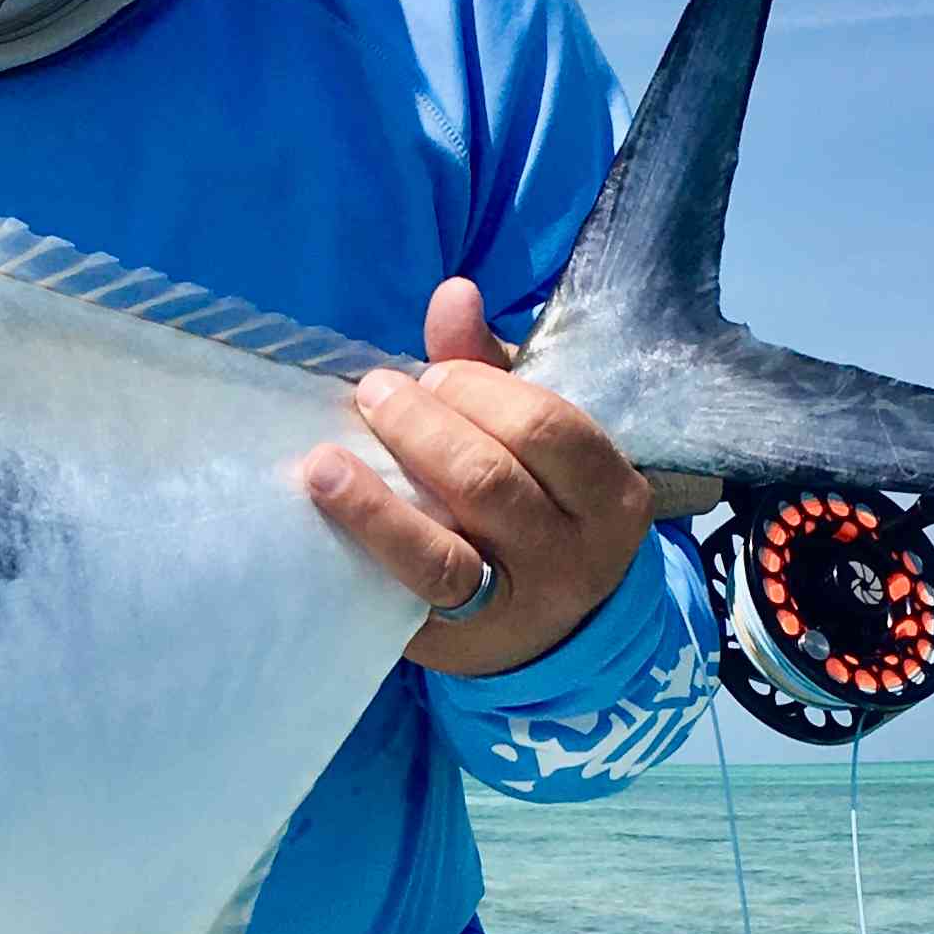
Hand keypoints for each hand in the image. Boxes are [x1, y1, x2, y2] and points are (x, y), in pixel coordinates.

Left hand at [301, 278, 654, 676]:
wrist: (554, 628)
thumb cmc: (536, 505)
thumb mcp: (532, 437)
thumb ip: (489, 368)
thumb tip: (453, 293)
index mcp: (608, 493)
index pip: (550, 429)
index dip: (481, 392)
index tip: (430, 375)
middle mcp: (575, 556)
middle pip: (492, 481)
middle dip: (422, 430)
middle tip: (375, 396)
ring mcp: (517, 606)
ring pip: (445, 549)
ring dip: (376, 496)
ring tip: (326, 457)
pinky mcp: (460, 640)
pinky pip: (411, 591)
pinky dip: (369, 541)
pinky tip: (328, 503)